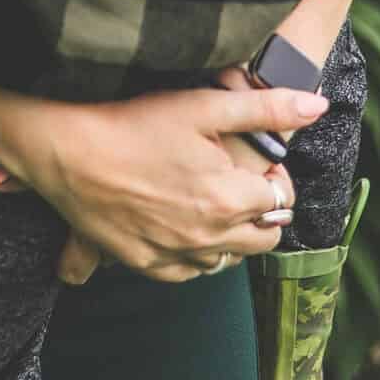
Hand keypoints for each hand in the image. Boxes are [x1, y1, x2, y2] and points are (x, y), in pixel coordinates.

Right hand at [0, 83, 319, 285]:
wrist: (63, 150)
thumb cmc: (132, 122)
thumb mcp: (201, 105)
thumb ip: (264, 108)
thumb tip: (317, 106)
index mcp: (228, 199)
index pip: (280, 203)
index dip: (272, 181)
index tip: (252, 164)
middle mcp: (207, 236)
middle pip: (261, 239)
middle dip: (258, 213)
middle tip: (232, 183)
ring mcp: (175, 255)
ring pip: (226, 259)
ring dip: (228, 236)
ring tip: (205, 202)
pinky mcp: (145, 263)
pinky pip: (187, 273)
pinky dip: (193, 254)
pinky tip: (179, 226)